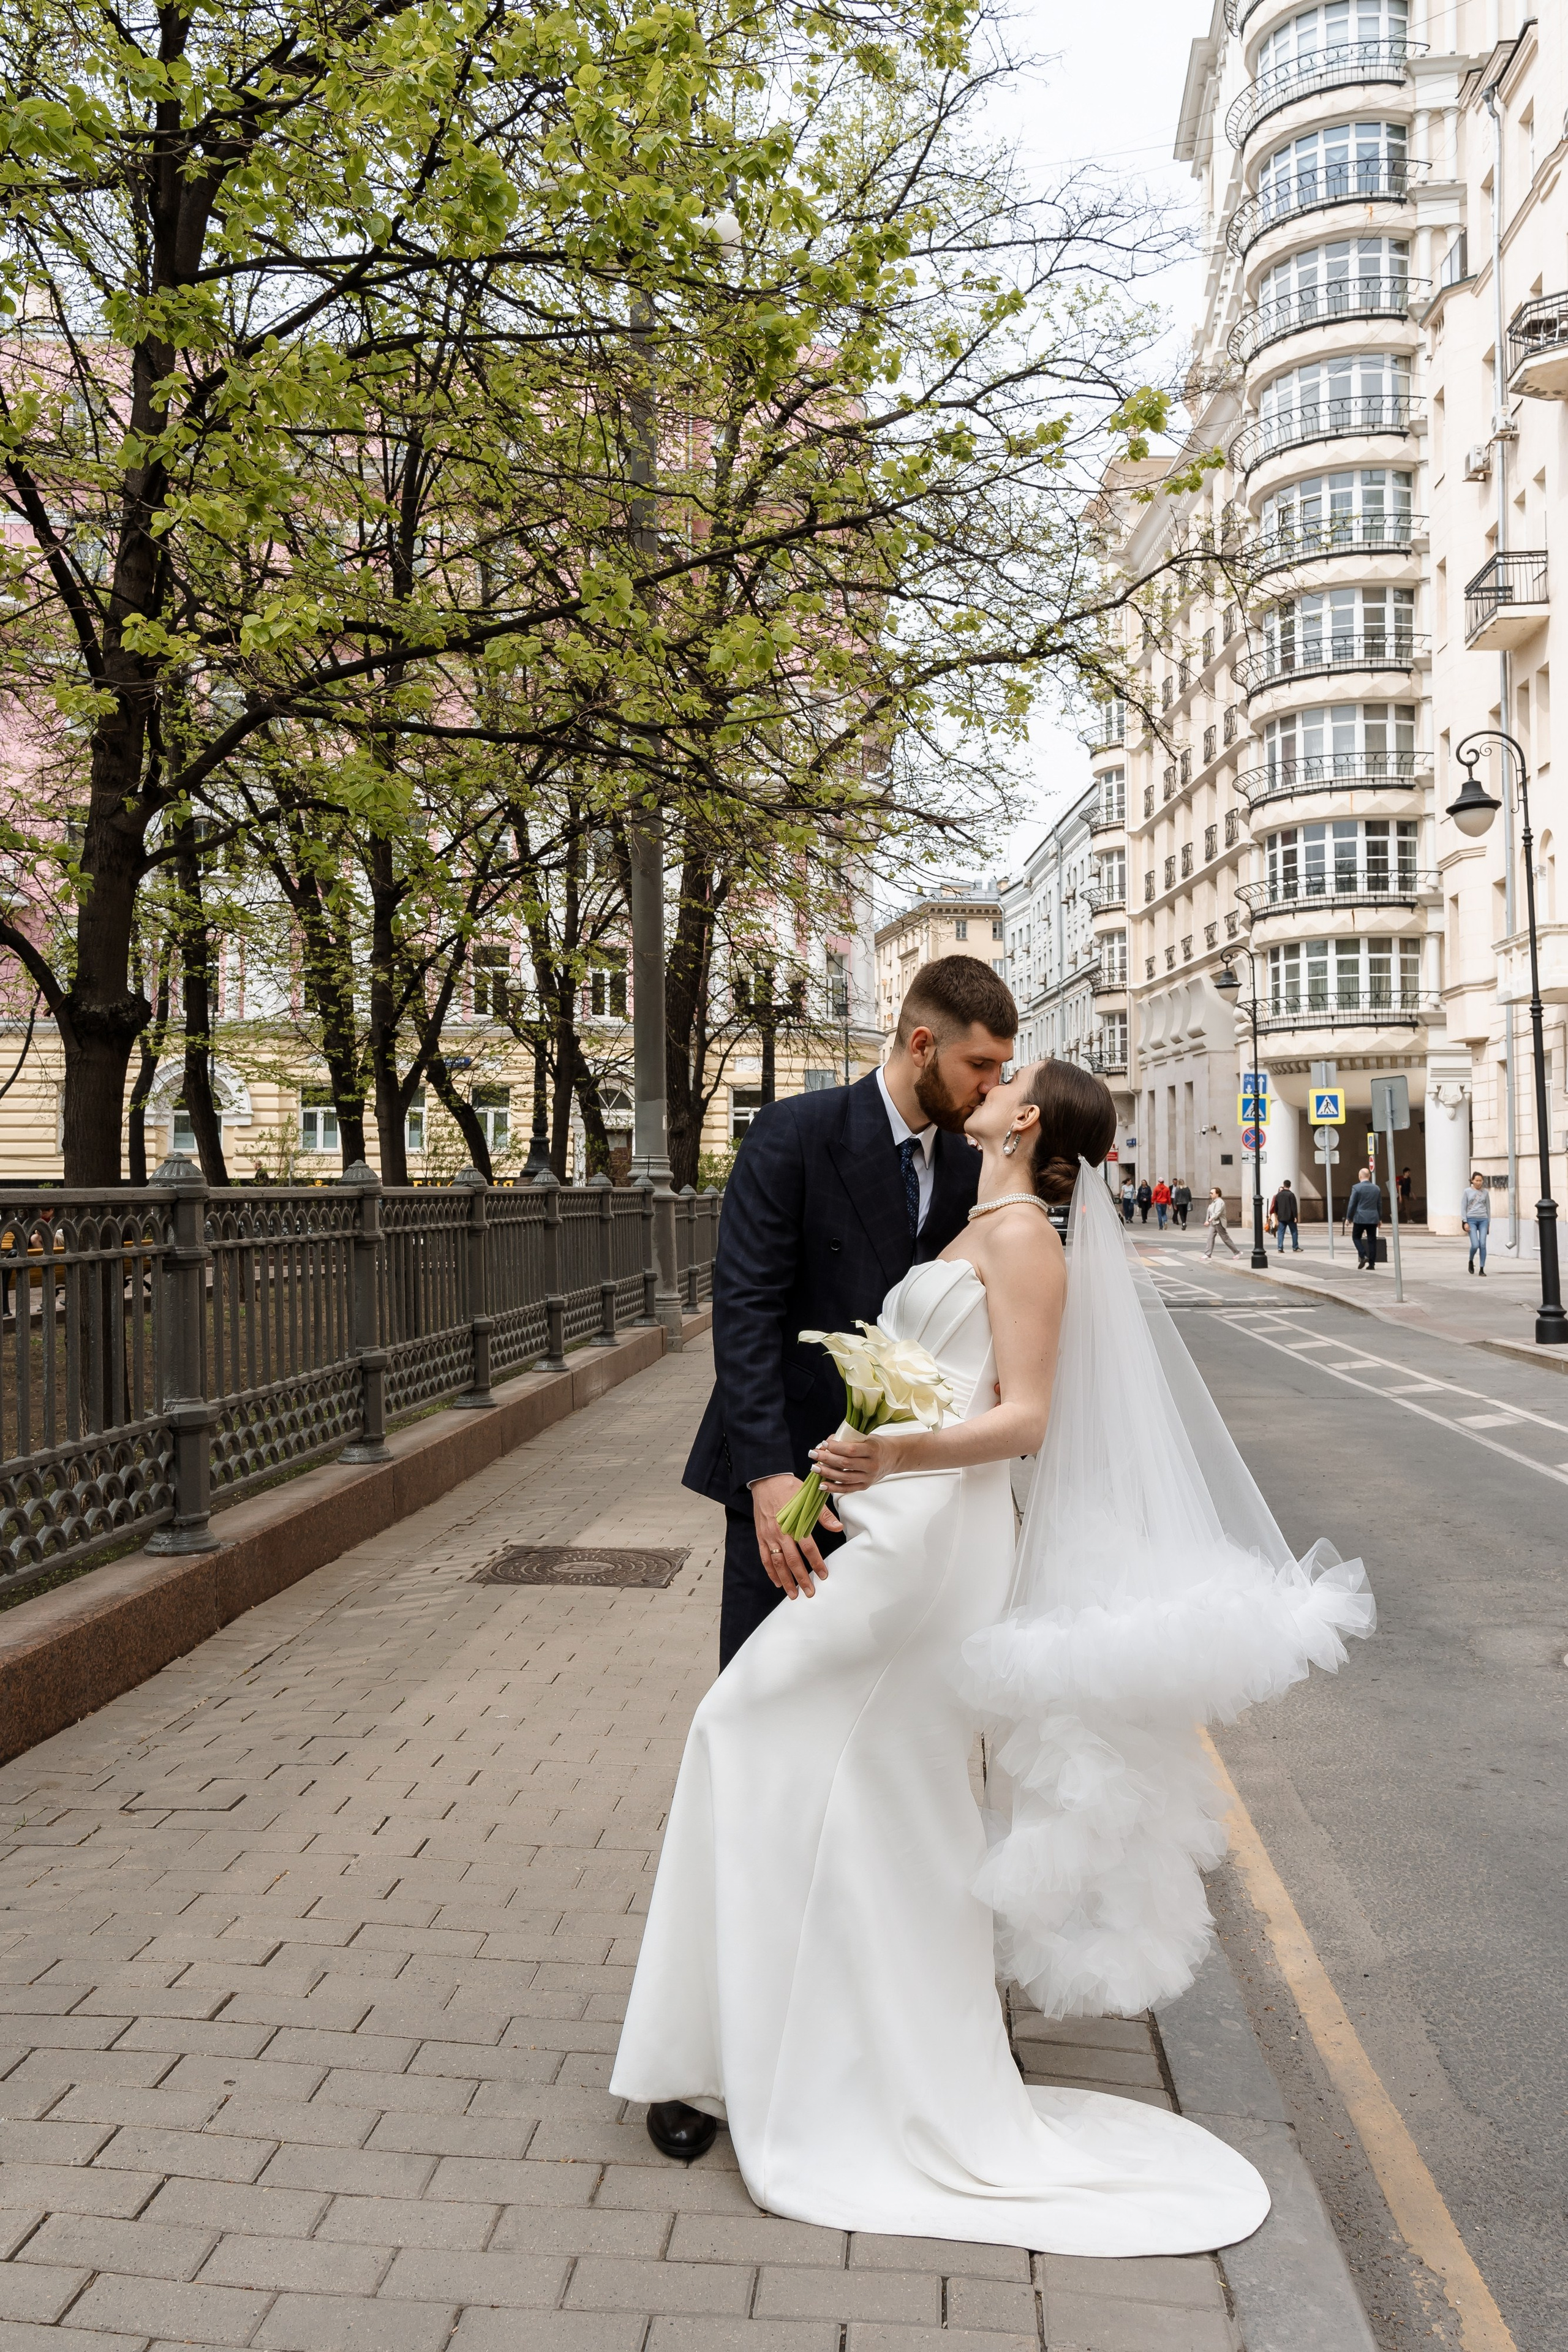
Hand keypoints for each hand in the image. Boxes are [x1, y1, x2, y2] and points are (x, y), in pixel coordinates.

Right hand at [751, 1473, 839, 1600]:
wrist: (766, 1480)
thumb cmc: (789, 1488)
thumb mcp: (809, 1498)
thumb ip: (823, 1515)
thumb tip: (838, 1528)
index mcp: (794, 1523)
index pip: (808, 1548)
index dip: (816, 1563)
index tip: (824, 1575)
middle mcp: (781, 1532)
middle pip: (792, 1560)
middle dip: (801, 1579)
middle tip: (810, 1593)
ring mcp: (769, 1536)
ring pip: (778, 1563)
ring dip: (786, 1580)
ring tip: (793, 1594)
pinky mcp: (761, 1536)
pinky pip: (765, 1557)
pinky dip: (770, 1571)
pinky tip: (777, 1582)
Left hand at [811, 1427, 904, 1493]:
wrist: (893, 1457)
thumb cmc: (876, 1444)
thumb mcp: (866, 1437)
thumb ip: (847, 1440)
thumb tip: (824, 1445)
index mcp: (872, 1450)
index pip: (851, 1450)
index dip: (835, 1447)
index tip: (824, 1443)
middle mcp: (871, 1465)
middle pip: (845, 1463)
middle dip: (826, 1458)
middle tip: (813, 1453)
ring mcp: (868, 1478)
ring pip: (844, 1477)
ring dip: (827, 1473)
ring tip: (814, 1468)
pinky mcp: (865, 1486)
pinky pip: (847, 1489)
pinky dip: (833, 1488)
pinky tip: (822, 1485)